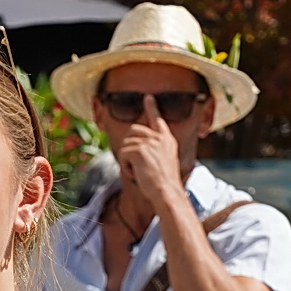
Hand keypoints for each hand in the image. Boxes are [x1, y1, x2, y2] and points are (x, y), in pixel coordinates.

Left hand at [112, 95, 186, 211]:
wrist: (167, 192)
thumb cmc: (165, 184)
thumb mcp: (165, 163)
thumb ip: (155, 151)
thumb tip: (136, 149)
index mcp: (167, 140)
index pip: (158, 120)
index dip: (152, 108)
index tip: (148, 97)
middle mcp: (159, 138)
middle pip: (134, 130)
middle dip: (129, 145)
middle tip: (135, 163)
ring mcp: (150, 142)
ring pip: (126, 144)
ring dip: (127, 160)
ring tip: (139, 172)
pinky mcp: (139, 150)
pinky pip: (123, 154)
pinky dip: (125, 166)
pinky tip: (135, 174)